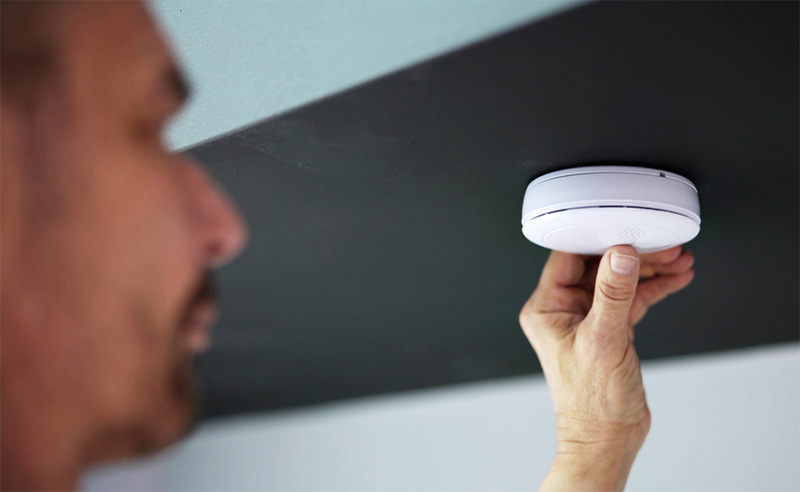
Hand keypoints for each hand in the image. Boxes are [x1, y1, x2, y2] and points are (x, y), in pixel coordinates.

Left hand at [519, 245, 693, 490]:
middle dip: (633, 254)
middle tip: (663, 245)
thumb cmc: (590, 401)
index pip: (569, 257)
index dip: (598, 239)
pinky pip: (631, 298)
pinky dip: (654, 287)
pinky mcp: (610, 328)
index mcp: (546, 307)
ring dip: (649, 269)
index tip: (625, 227)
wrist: (608, 437)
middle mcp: (563, 310)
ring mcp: (588, 318)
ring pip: (619, 280)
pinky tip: (675, 278)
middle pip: (599, 265)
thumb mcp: (603, 340)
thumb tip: (620, 255)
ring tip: (678, 260)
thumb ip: (613, 294)